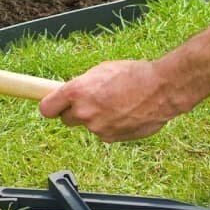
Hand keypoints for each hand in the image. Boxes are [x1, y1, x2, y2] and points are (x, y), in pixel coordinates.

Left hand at [38, 59, 179, 141]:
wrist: (162, 89)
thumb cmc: (134, 74)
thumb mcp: (101, 70)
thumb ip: (82, 85)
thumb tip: (72, 93)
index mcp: (76, 92)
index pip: (46, 109)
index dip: (51, 106)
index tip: (53, 105)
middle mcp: (83, 113)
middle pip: (66, 120)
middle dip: (75, 112)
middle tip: (92, 101)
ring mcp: (97, 128)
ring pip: (89, 126)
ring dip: (98, 118)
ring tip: (118, 103)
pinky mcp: (111, 138)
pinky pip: (105, 132)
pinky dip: (112, 125)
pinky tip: (126, 113)